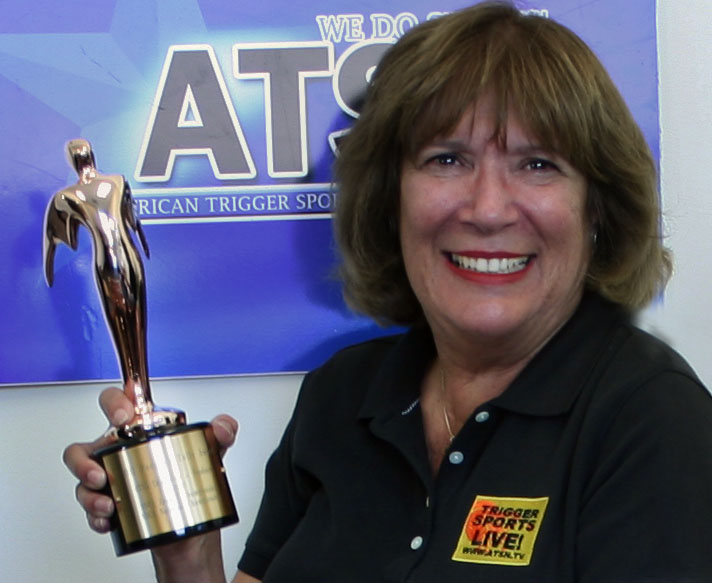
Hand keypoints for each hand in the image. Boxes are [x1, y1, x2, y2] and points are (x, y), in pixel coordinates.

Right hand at [62, 387, 238, 580]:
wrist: (191, 528)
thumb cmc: (192, 481)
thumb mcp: (211, 454)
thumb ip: (221, 434)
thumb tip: (223, 426)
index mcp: (139, 432)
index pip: (119, 406)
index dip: (115, 402)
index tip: (125, 415)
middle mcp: (119, 453)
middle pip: (83, 448)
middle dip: (83, 461)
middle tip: (101, 472)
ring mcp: (111, 480)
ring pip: (82, 482)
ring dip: (87, 493)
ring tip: (108, 503)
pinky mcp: (110, 507)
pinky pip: (90, 510)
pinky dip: (95, 516)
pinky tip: (109, 520)